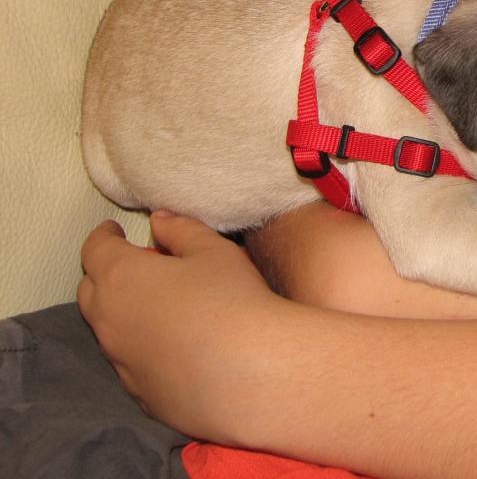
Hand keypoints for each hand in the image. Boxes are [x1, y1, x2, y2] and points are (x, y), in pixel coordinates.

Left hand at [78, 212, 292, 441]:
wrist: (250, 374)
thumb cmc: (231, 301)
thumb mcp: (213, 250)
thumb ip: (181, 229)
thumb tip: (160, 220)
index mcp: (122, 277)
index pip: (96, 249)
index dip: (104, 236)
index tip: (114, 230)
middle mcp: (110, 321)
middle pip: (90, 291)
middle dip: (105, 273)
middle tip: (131, 263)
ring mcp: (121, 362)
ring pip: (108, 330)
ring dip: (122, 312)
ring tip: (156, 303)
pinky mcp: (139, 393)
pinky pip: (129, 362)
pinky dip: (141, 346)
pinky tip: (173, 344)